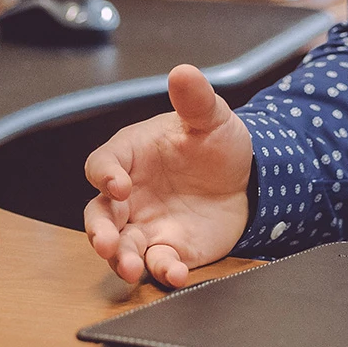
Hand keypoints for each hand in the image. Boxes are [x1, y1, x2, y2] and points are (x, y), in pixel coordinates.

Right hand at [84, 64, 253, 287]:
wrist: (249, 179)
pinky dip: (163, 271)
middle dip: (99, 232)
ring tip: (131, 268)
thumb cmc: (217, 144)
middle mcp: (129, 196)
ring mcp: (147, 226)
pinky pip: (159, 264)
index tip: (119, 186)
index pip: (101, 166)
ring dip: (121, 260)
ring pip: (121, 247)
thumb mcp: (210, 118)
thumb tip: (183, 72)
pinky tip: (176, 274)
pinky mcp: (170, 249)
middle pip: (98, 216)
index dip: (104, 176)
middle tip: (106, 243)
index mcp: (130, 157)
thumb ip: (195, 99)